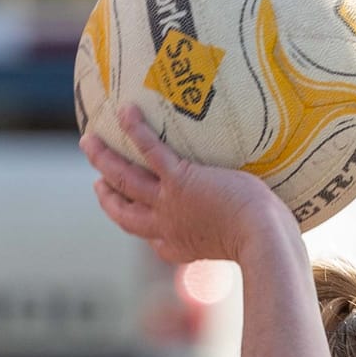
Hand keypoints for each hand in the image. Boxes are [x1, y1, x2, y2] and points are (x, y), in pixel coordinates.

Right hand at [82, 105, 300, 268]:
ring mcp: (169, 204)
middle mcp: (167, 227)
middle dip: (106, 196)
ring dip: (103, 160)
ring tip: (88, 141)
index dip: (135, 225)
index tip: (127, 213)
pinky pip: (150, 151)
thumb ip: (243, 233)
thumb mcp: (246, 243)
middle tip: (95, 180)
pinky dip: (135, 130)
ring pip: (124, 180)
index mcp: (180, 246)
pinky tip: (124, 111)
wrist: (263, 239)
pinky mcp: (181, 181)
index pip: (150, 238)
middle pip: (124, 211)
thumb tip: (266, 222)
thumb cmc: (266, 242)